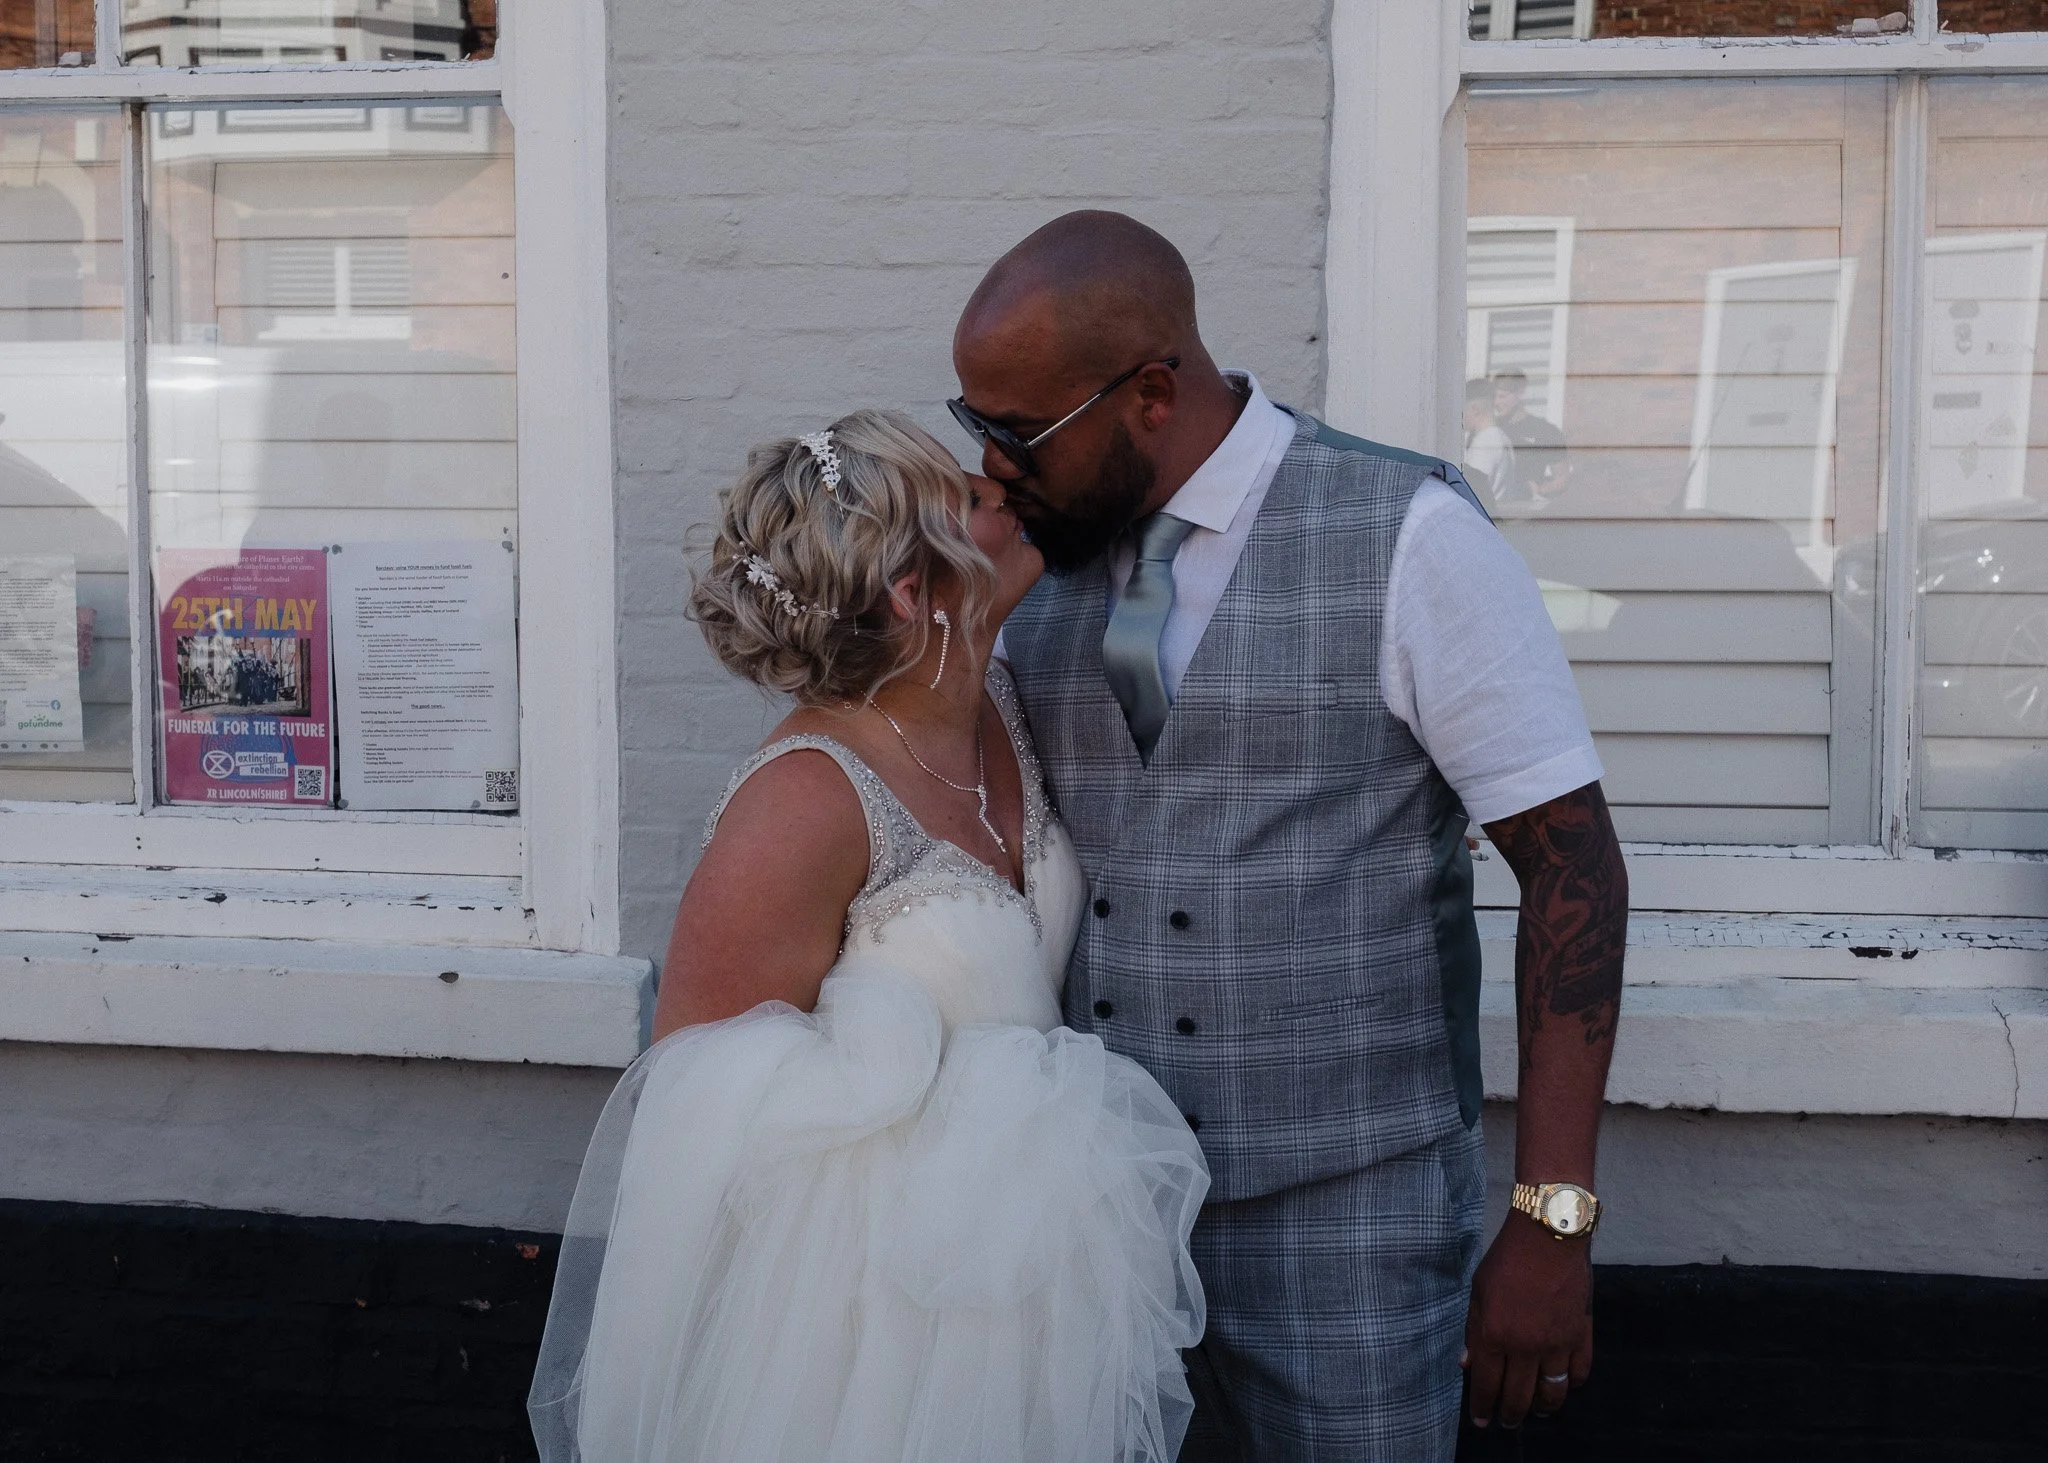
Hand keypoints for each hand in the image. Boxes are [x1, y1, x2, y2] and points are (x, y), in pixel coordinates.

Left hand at [1461, 1211, 1592, 1428]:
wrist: (1548, 1235)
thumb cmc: (1507, 1259)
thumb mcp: (1478, 1292)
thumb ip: (1473, 1331)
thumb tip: (1467, 1364)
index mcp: (1495, 1335)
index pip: (1487, 1386)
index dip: (1482, 1408)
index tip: (1480, 1421)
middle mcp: (1526, 1347)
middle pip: (1519, 1397)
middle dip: (1510, 1415)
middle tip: (1507, 1423)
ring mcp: (1557, 1344)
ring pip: (1552, 1392)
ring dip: (1543, 1408)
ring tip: (1537, 1413)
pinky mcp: (1581, 1335)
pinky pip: (1579, 1372)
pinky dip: (1572, 1385)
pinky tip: (1564, 1386)